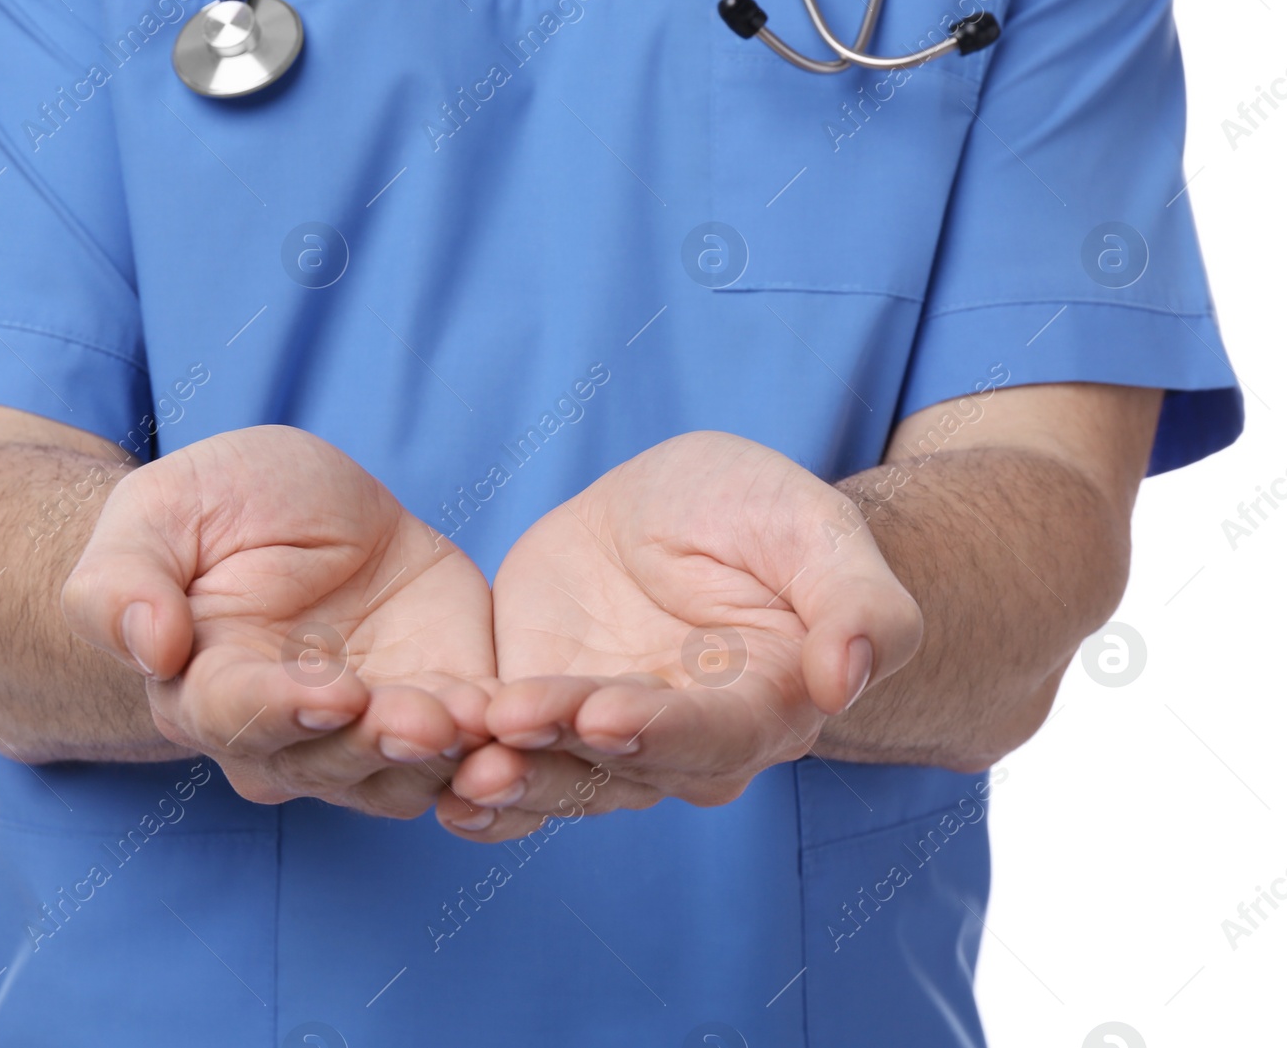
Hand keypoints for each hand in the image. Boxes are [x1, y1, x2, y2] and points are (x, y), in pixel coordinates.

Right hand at [62, 426, 495, 817]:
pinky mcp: (445, 702)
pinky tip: (529, 718)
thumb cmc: (214, 512)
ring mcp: (372, 729)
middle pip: (333, 762)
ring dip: (446, 754)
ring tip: (481, 719)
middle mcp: (291, 737)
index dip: (285, 711)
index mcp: (210, 691)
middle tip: (422, 718)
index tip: (329, 692)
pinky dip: (501, 742)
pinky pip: (476, 744)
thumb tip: (144, 645)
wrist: (298, 512)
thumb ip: (124, 580)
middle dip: (378, 744)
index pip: (242, 718)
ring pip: (407, 770)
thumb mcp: (158, 515)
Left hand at [439, 431, 922, 839]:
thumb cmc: (766, 519)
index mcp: (763, 706)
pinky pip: (507, 753)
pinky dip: (468, 766)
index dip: (662, 728)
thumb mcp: (816, 532)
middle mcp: (683, 742)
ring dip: (509, 774)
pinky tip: (428, 769)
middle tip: (509, 732)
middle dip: (565, 754)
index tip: (609, 713)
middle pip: (623, 767)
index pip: (714, 733)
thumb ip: (858, 604)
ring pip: (559, 774)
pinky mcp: (542, 711)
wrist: (689, 511)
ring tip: (458, 762)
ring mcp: (607, 734)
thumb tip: (850, 677)